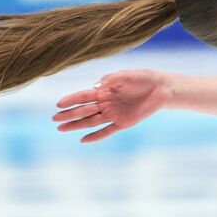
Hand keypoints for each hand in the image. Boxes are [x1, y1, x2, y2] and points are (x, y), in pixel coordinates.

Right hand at [53, 69, 171, 142]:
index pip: (83, 96)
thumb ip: (109, 81)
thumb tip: (93, 88)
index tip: (58, 104)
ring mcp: (113, 114)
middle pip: (84, 110)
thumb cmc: (142, 78)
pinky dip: (95, 136)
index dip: (71, 100)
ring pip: (91, 121)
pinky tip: (83, 140)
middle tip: (54, 119)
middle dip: (69, 114)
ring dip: (76, 125)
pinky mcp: (123, 123)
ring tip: (61, 128)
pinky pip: (107, 131)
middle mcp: (106, 103)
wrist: (161, 88)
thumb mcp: (124, 76)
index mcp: (104, 90)